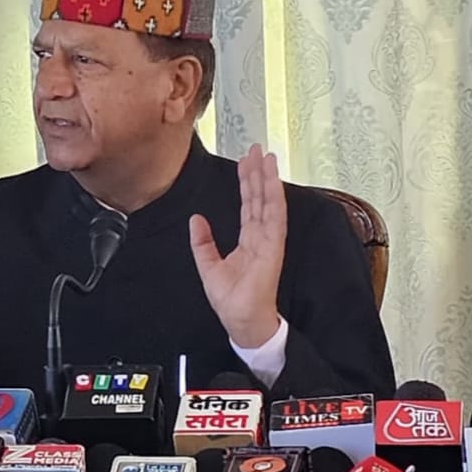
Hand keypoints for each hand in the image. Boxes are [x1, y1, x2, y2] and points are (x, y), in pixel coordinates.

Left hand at [190, 145, 285, 348]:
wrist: (241, 321)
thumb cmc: (231, 301)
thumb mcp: (208, 266)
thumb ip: (202, 243)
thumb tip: (196, 220)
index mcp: (249, 242)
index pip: (249, 205)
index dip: (247, 183)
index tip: (246, 163)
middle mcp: (261, 238)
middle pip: (260, 199)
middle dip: (258, 173)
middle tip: (257, 150)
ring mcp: (269, 241)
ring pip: (269, 203)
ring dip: (268, 179)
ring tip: (266, 158)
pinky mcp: (273, 247)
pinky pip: (274, 218)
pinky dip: (274, 198)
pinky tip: (272, 181)